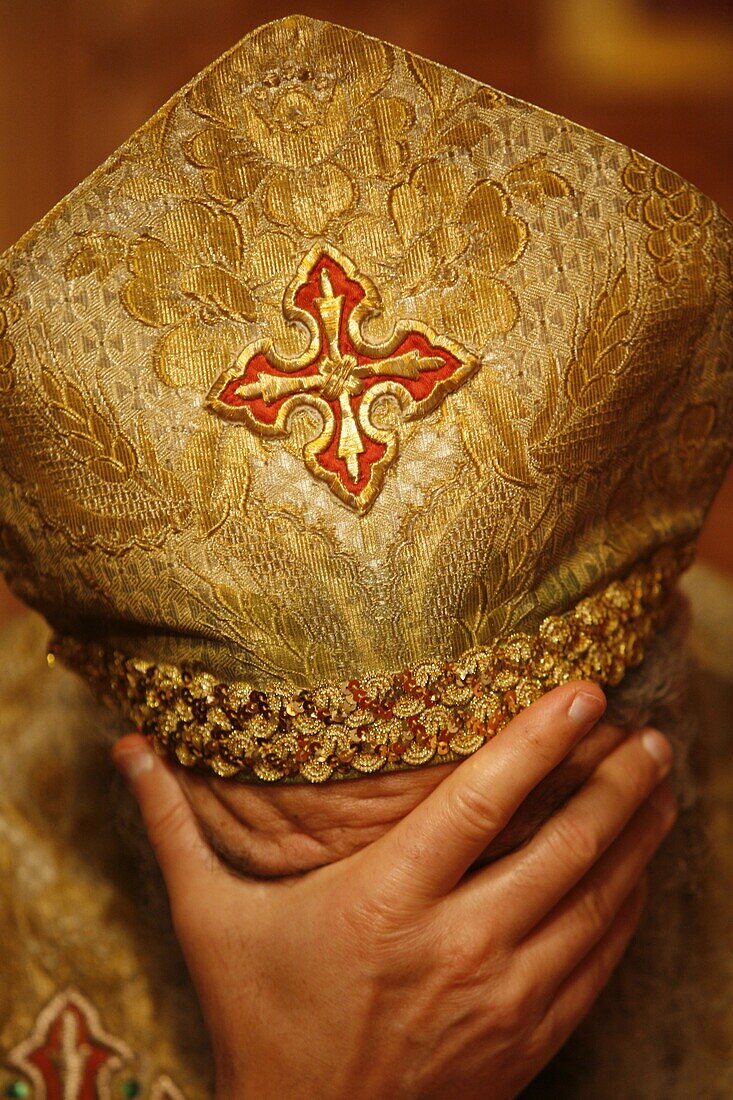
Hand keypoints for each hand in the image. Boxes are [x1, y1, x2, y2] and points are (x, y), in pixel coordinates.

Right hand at [113, 682, 676, 1099]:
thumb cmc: (260, 1021)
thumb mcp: (207, 921)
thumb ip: (173, 828)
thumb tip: (127, 746)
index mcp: (383, 902)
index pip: (480, 802)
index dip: (538, 740)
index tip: (584, 691)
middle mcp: (455, 946)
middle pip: (562, 845)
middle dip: (617, 781)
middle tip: (650, 731)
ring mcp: (502, 999)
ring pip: (598, 901)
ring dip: (638, 836)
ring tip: (666, 782)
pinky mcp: (529, 1040)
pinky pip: (601, 961)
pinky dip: (631, 908)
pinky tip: (644, 869)